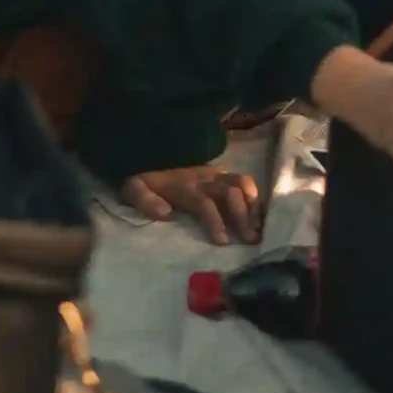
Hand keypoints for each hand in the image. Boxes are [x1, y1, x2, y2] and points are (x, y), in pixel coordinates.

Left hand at [121, 165, 260, 244]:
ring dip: (252, 206)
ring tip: (258, 228)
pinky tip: (259, 216)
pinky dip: (255, 197)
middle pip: (230, 192)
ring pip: (242, 183)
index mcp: (184, 185)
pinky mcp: (222, 173)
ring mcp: (215, 173)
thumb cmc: (144, 179)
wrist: (148, 150)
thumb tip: (166, 214)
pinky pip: (244, 180)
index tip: (223, 242)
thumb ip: (145, 201)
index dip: (215, 221)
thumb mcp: (133, 189)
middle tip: (250, 240)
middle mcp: (204, 177)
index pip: (205, 203)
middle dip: (242, 216)